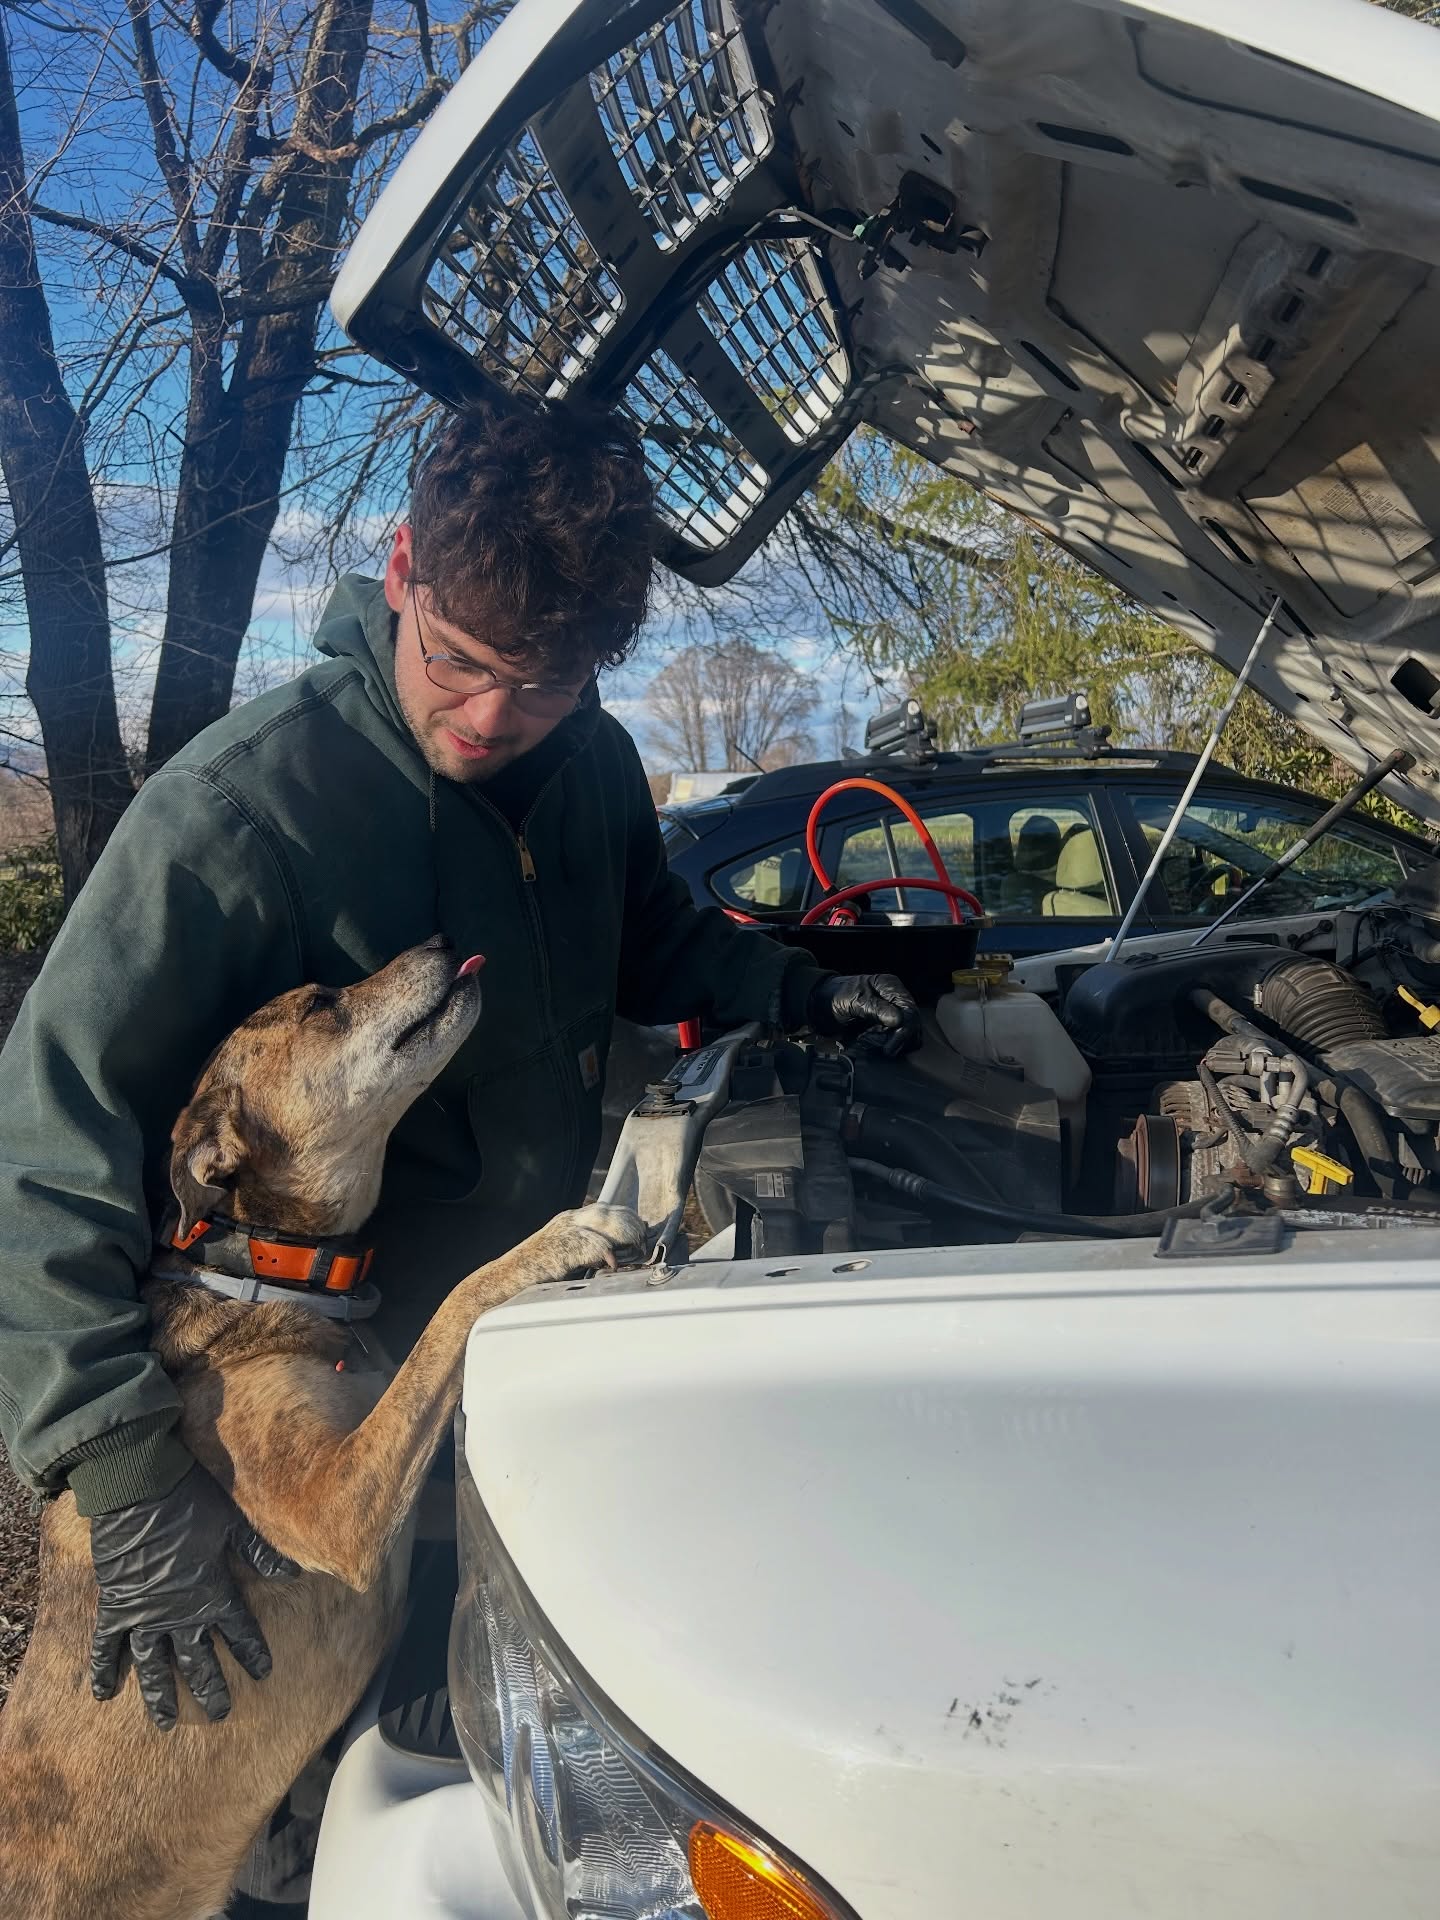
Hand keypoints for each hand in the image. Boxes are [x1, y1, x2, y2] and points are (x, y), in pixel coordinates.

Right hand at [88, 1461, 298, 1730]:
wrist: (139, 1488)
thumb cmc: (190, 1502)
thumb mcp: (232, 1525)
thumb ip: (260, 1553)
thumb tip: (292, 1574)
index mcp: (213, 1593)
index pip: (240, 1632)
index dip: (253, 1654)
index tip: (263, 1674)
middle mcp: (180, 1613)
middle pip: (199, 1660)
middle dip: (211, 1689)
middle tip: (220, 1714)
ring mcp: (145, 1614)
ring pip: (155, 1666)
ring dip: (161, 1695)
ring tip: (167, 1723)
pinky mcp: (116, 1606)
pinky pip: (107, 1648)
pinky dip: (104, 1671)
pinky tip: (103, 1694)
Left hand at [806, 973, 919, 1055]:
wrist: (822, 1005)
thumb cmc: (836, 997)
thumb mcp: (853, 1001)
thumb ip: (875, 1009)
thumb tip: (899, 1020)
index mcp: (890, 987)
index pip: (910, 1010)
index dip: (904, 1031)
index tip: (890, 1048)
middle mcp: (896, 1000)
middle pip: (913, 1024)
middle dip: (899, 1040)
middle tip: (882, 1050)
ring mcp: (894, 1014)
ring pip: (910, 1035)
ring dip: (895, 1045)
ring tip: (875, 1046)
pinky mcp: (889, 1027)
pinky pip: (899, 1041)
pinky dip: (891, 1047)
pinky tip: (876, 1047)